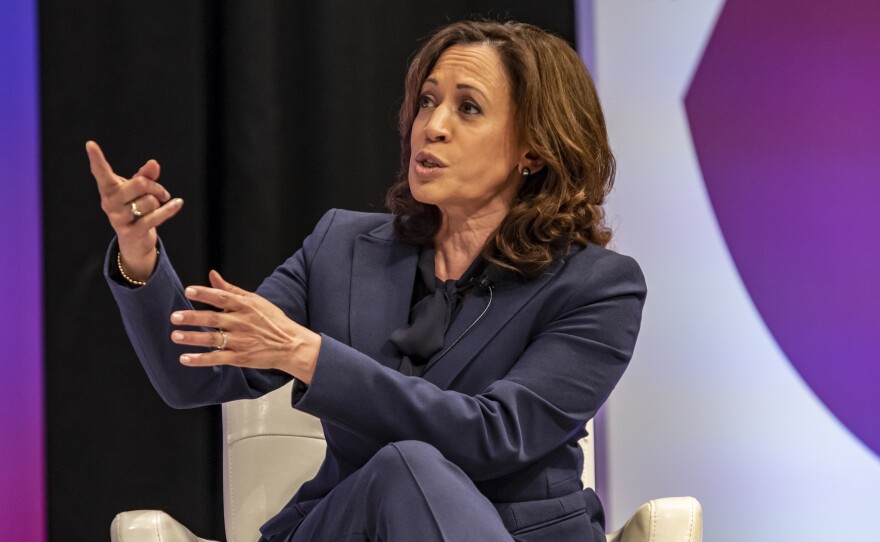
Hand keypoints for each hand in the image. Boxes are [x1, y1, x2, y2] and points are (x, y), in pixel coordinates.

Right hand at [86, 140, 183, 280]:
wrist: (134, 240)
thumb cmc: (134, 207)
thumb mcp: (139, 190)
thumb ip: (146, 175)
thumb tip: (154, 163)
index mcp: (109, 189)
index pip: (101, 172)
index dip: (97, 159)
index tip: (90, 144)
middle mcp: (109, 203)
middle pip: (140, 184)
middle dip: (155, 187)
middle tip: (160, 193)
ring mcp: (118, 218)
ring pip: (150, 201)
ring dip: (158, 202)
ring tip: (155, 207)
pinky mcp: (131, 232)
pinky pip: (155, 217)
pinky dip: (169, 209)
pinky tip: (178, 203)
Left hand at [169, 270, 320, 383]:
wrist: (290, 345)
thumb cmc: (272, 321)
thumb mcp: (255, 300)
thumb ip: (230, 289)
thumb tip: (212, 275)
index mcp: (245, 306)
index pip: (222, 298)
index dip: (205, 294)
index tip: (189, 291)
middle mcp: (241, 323)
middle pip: (214, 319)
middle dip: (193, 318)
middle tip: (175, 317)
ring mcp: (240, 341)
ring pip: (212, 339)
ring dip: (193, 338)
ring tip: (176, 336)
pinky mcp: (239, 357)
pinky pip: (216, 358)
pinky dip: (200, 360)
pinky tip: (185, 358)